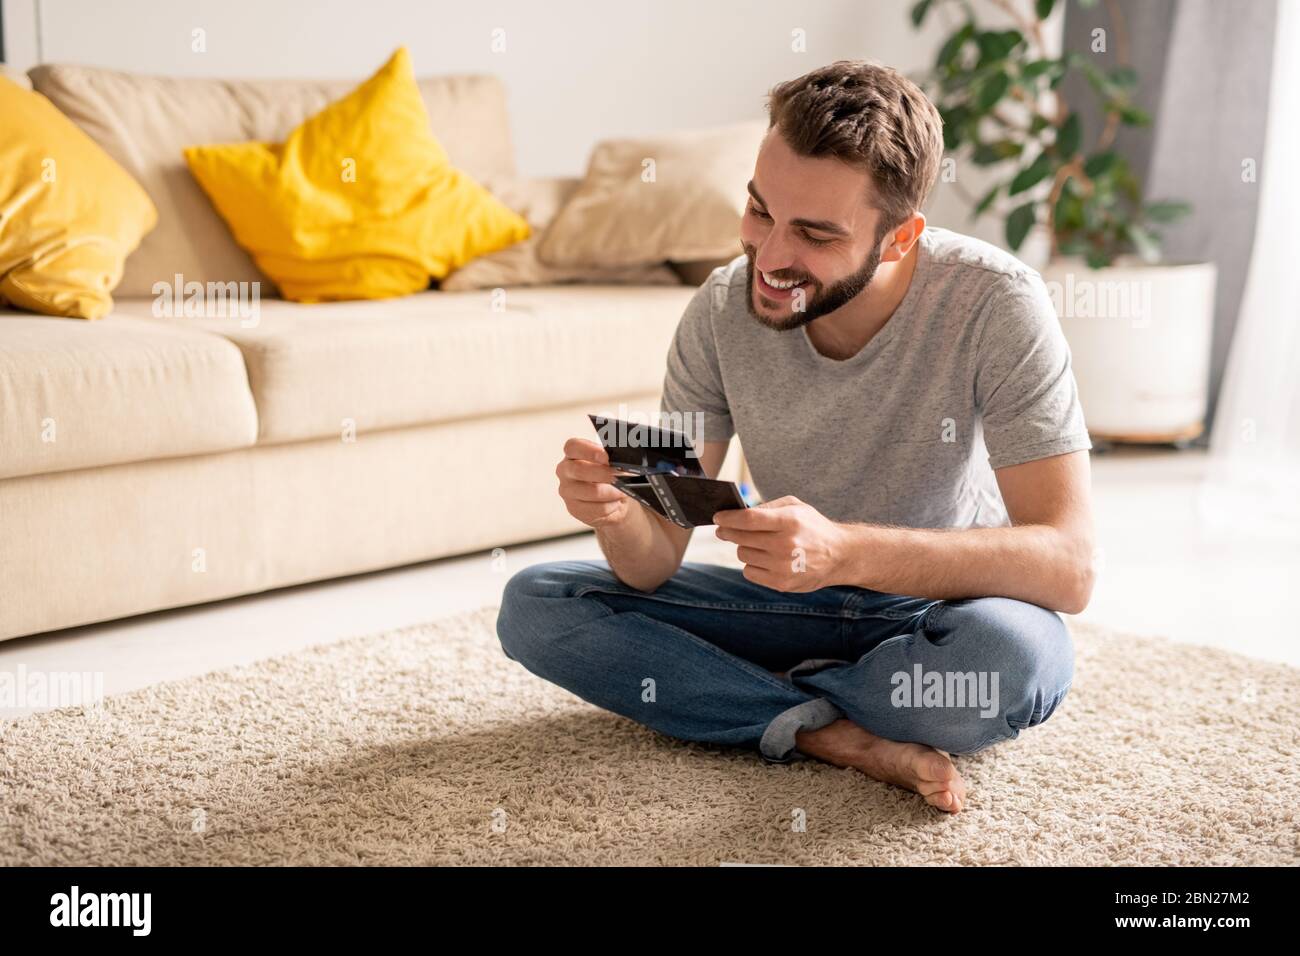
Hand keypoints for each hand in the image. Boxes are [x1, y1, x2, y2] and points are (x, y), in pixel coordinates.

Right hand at [556, 438, 635, 529]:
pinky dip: (610, 506)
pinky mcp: (574, 508)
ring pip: (591, 492)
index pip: (573, 447)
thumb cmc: (607, 477)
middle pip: (579, 470)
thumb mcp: (609, 462)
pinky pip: (596, 508)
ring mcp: (567, 490)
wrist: (609, 500)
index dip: (590, 451)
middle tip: (619, 476)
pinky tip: (615, 503)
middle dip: (603, 473)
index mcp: (572, 454)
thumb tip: (622, 461)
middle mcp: (565, 471)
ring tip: (622, 491)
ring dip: (612, 492)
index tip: (606, 457)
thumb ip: (612, 458)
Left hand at [713, 495, 847, 591]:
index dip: (728, 518)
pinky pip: (749, 572)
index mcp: (789, 521)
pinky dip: (752, 564)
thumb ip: (767, 507)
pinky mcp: (781, 583)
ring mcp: (783, 566)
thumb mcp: (796, 507)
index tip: (717, 517)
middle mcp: (786, 544)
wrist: (840, 556)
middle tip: (724, 529)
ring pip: (742, 554)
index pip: (748, 519)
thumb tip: (737, 513)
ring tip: (758, 544)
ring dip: (744, 548)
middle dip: (728, 532)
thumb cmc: (813, 528)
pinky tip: (765, 559)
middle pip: (740, 538)